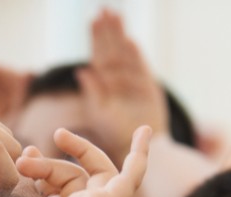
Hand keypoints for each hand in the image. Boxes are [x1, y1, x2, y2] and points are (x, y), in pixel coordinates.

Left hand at [0, 125, 151, 196]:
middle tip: (26, 155)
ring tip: (34, 154)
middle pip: (74, 175)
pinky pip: (131, 176)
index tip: (22, 155)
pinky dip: (140, 155)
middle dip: (52, 161)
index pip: (57, 185)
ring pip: (87, 170)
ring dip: (60, 157)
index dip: (41, 166)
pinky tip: (146, 131)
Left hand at [78, 9, 166, 164]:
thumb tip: (81, 70)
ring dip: (121, 35)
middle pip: (113, 48)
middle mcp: (120, 79)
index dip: (96, 37)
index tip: (93, 19)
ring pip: (127, 53)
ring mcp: (135, 81)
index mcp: (105, 83)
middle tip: (105, 9)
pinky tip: (130, 42)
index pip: (100, 54)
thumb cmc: (115, 133)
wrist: (139, 149)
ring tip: (117, 16)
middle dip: (109, 30)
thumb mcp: (100, 112)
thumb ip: (93, 92)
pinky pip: (141, 68)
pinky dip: (136, 56)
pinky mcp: (149, 88)